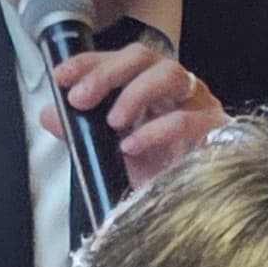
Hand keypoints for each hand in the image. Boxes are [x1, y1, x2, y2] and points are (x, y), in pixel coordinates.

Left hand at [53, 39, 229, 187]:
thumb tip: (49, 115)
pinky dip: (155, 130)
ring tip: (112, 122)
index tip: (61, 77)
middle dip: (107, 73)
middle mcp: (176, 88)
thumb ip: (81, 132)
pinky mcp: (218, 129)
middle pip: (144, 56)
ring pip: (169, 74)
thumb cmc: (158, 174)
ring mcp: (200, 104)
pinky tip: (133, 146)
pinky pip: (186, 118)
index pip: (120, 59)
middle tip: (80, 98)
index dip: (90, 62)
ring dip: (134, 93)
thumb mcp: (112, 153)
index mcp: (152, 85)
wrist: (194, 210)